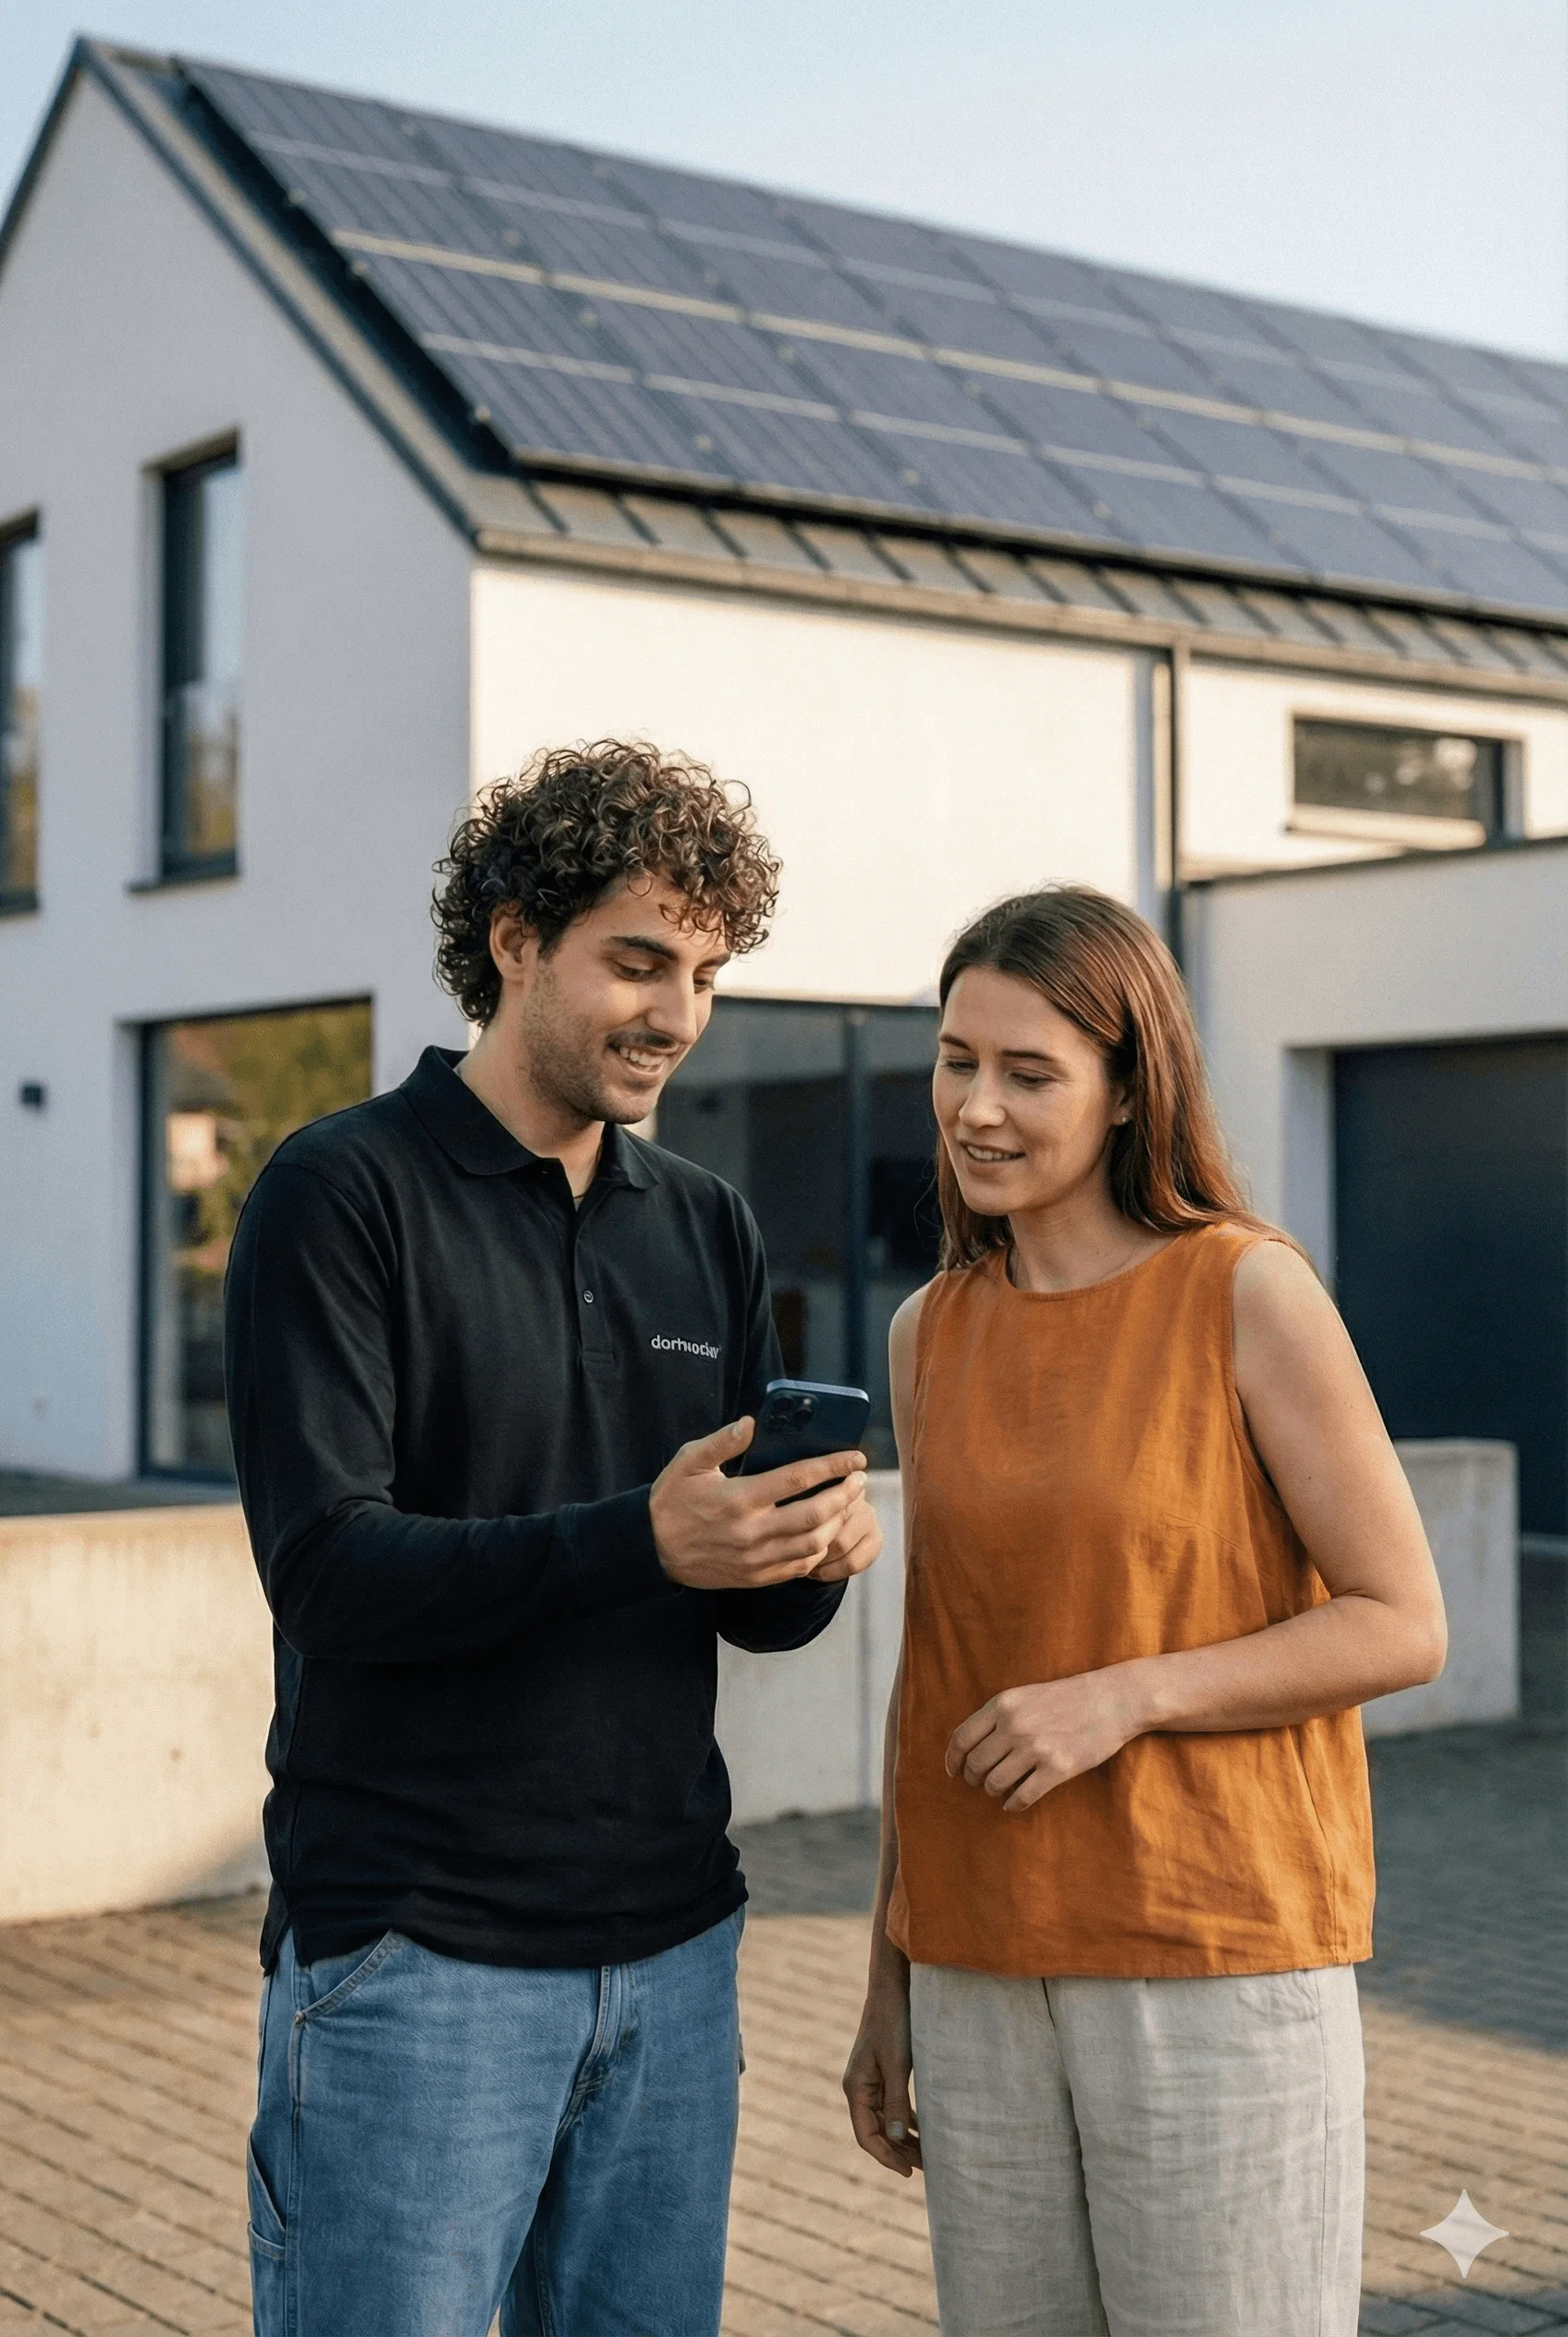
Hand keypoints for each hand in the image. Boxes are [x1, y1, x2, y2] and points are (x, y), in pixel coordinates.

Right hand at [650, 1418, 869, 1591]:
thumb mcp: (688, 1463)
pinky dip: (820, 1550)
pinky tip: (826, 1532)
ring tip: (848, 1504)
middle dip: (845, 1494)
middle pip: (815, 1514)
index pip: (797, 1479)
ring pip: (813, 1544)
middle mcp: (751, 1531)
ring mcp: (755, 1558)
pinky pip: (800, 1567)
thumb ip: (721, 1442)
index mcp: (738, 1498)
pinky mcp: (756, 1577)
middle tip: (859, 1479)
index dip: (831, 1466)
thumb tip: (751, 1423)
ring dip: (838, 1522)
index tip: (855, 1457)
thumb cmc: (672, 1500)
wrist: (653, 1550)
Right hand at [843, 1969, 920, 2175]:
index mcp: (855, 2088)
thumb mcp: (897, 2063)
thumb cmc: (894, 2023)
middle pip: (876, 2131)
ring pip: (887, 2120)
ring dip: (904, 2138)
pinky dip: (907, 2120)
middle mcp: (860, 2088)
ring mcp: (871, 2080)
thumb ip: (897, 2101)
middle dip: (898, 2152)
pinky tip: (925, 2130)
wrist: (893, 1988)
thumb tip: (899, 2138)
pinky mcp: (884, 2072)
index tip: (908, 2173)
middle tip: (926, 2169)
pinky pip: (893, 2105)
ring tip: (929, 2156)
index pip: (867, 2135)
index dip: (886, 2157)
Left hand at [946, 1668, 1145, 1811]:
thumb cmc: (1066, 1698)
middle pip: (976, 1764)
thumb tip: (967, 1746)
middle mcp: (1015, 1726)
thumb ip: (997, 1716)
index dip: (953, 1759)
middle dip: (973, 1778)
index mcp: (1003, 1704)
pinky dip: (1013, 1804)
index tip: (953, 1771)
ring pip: (995, 1783)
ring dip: (993, 1791)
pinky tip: (1013, 1802)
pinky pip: (1022, 1796)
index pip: (962, 1738)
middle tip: (979, 1782)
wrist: (1112, 1700)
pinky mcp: (1057, 1768)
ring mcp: (1036, 1748)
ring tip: (1000, 1789)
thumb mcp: (1025, 1695)